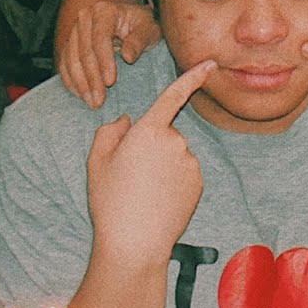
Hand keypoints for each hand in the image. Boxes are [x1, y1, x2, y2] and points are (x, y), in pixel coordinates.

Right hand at [59, 1, 161, 108]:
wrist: (132, 22)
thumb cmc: (143, 26)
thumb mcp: (149, 30)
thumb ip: (140, 40)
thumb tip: (128, 56)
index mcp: (104, 11)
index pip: (100, 39)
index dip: (104, 62)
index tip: (111, 82)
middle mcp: (84, 18)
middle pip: (84, 52)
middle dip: (92, 79)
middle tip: (99, 101)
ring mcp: (74, 30)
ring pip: (72, 60)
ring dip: (81, 84)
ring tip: (92, 102)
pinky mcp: (69, 43)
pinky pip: (65, 64)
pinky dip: (71, 81)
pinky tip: (80, 95)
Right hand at [86, 59, 216, 263]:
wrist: (135, 242)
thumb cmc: (111, 200)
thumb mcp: (97, 161)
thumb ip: (111, 131)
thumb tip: (128, 121)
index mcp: (148, 131)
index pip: (173, 95)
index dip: (193, 77)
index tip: (210, 64)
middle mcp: (175, 142)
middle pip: (165, 133)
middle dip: (152, 146)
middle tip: (131, 175)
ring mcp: (190, 163)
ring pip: (176, 154)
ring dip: (163, 165)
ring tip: (143, 191)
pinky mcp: (199, 182)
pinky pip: (185, 172)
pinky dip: (174, 181)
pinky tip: (159, 199)